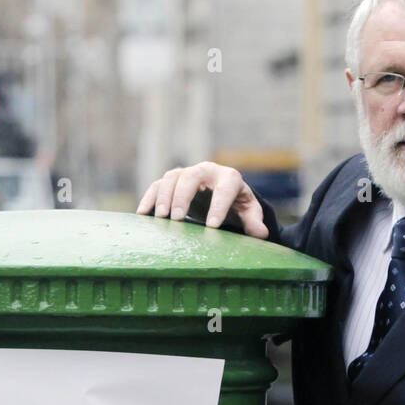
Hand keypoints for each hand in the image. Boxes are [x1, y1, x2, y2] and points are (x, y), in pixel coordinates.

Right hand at [137, 162, 268, 238]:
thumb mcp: (247, 212)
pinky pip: (157, 185)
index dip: (219, 205)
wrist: (221, 196)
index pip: (226, 186)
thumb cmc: (236, 206)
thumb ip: (254, 220)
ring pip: (172, 177)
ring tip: (162, 219)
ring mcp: (186, 175)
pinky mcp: (171, 182)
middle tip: (176, 219)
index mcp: (229, 178)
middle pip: (192, 176)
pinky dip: (149, 198)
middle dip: (183, 196)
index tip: (212, 226)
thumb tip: (261, 233)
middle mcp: (207, 171)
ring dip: (164, 196)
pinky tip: (143, 214)